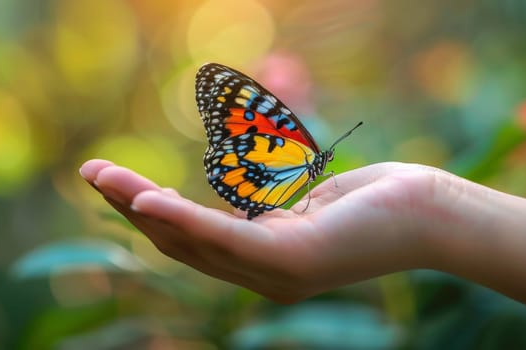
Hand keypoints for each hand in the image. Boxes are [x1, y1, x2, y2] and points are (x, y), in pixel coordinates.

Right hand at [79, 159, 443, 301]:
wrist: (433, 213)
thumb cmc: (374, 201)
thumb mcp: (311, 202)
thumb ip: (273, 209)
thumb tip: (247, 198)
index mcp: (264, 261)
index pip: (196, 242)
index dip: (153, 216)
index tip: (124, 187)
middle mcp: (265, 276)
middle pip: (184, 243)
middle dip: (133, 208)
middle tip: (93, 174)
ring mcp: (279, 273)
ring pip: (197, 241)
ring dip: (144, 209)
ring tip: (103, 178)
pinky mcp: (296, 260)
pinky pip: (228, 239)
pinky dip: (184, 220)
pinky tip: (149, 201)